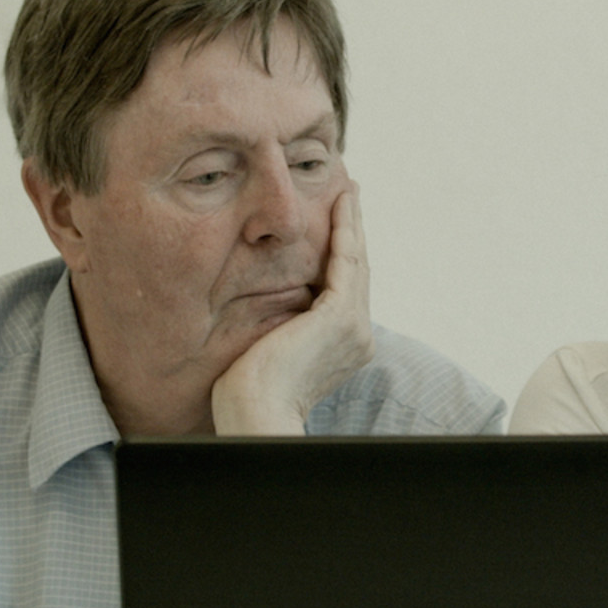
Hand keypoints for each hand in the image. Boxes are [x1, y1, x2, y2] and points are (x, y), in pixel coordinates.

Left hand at [210, 182, 374, 434]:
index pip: (347, 288)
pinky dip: (345, 230)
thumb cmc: (249, 394)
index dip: (346, 252)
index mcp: (346, 346)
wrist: (255, 415)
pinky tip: (340, 206)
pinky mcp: (340, 317)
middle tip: (350, 194)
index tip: (340, 223)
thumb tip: (270, 304)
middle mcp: (359, 336)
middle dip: (354, 229)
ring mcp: (354, 327)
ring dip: (353, 221)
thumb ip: (284, 324)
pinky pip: (345, 262)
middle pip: (358, 270)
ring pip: (356, 261)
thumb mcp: (272, 349)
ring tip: (348, 191)